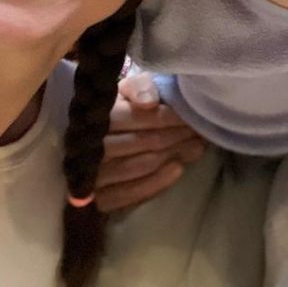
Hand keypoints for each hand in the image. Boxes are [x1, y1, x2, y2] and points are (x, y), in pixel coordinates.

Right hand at [95, 72, 206, 213]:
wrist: (100, 143)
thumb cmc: (120, 111)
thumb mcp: (128, 91)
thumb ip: (139, 87)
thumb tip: (148, 102)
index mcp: (96, 115)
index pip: (135, 117)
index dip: (167, 117)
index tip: (190, 117)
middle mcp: (88, 146)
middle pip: (140, 142)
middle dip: (175, 137)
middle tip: (199, 133)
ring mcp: (91, 176)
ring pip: (137, 167)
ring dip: (171, 156)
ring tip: (196, 148)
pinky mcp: (98, 201)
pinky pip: (128, 195)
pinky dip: (156, 183)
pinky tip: (178, 170)